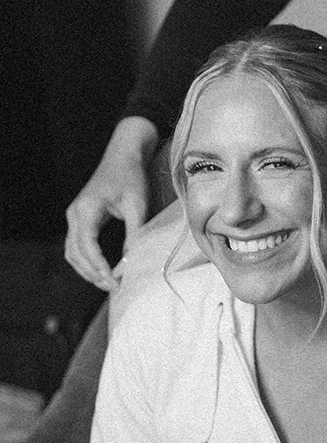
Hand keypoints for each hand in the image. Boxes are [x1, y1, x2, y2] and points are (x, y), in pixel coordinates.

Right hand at [65, 116, 158, 289]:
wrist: (123, 154)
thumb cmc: (131, 176)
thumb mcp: (137, 204)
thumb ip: (134, 231)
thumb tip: (132, 258)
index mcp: (86, 209)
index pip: (87, 246)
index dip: (99, 266)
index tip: (114, 281)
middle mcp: (75, 214)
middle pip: (75, 253)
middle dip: (92, 273)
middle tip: (113, 288)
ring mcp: (75, 216)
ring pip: (72, 252)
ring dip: (87, 269)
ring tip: (107, 283)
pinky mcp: (80, 218)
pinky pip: (76, 245)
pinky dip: (85, 261)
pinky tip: (101, 270)